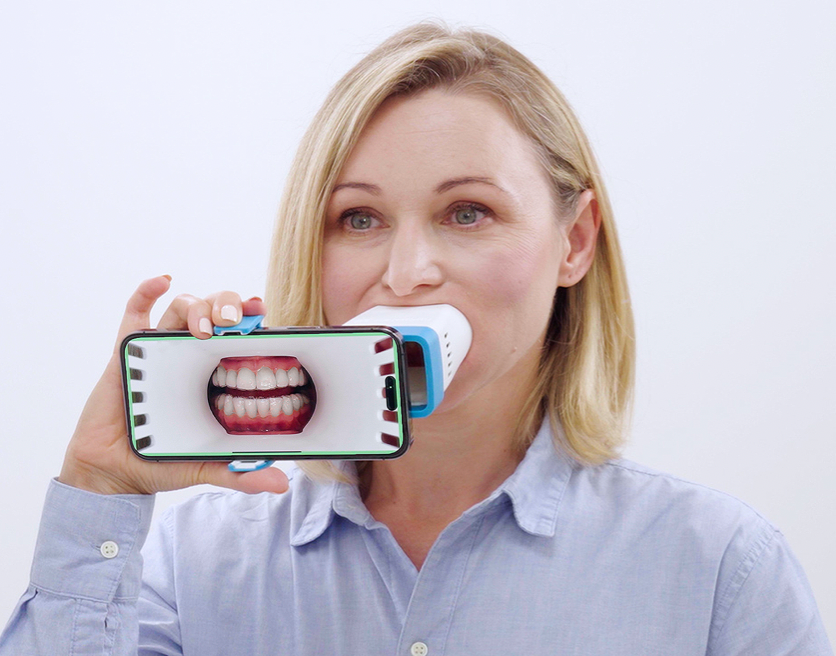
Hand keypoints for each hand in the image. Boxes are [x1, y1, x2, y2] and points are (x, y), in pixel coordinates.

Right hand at [58, 275, 288, 494]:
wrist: (114, 472)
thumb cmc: (161, 461)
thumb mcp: (207, 466)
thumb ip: (241, 473)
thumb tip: (280, 485)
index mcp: (213, 374)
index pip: (238, 336)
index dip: (251, 318)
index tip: (262, 311)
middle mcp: (190, 356)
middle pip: (214, 312)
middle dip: (226, 304)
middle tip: (235, 320)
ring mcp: (159, 349)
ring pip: (181, 307)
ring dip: (196, 305)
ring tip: (205, 325)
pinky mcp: (126, 350)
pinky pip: (135, 311)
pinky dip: (147, 290)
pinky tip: (163, 280)